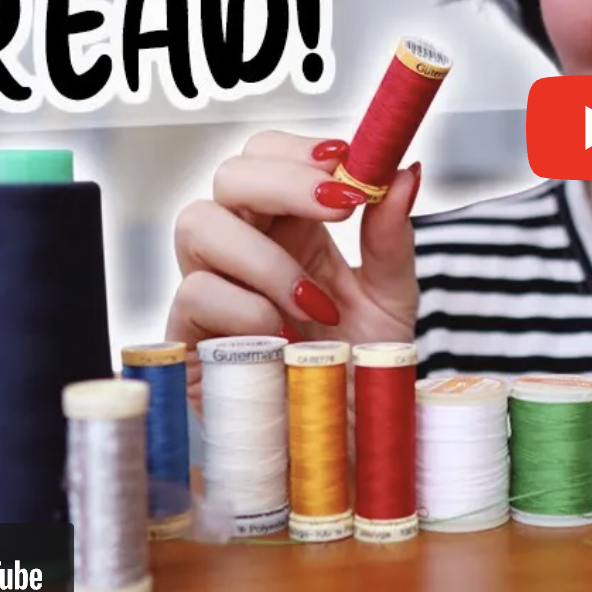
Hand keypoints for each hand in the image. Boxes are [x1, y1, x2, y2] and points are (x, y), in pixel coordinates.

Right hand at [168, 131, 421, 413]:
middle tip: (339, 208)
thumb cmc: (360, 367)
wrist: (345, 439)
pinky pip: (196, 293)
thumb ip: (392, 237)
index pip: (269, 156)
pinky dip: (248, 309)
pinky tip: (283, 338)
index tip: (348, 165)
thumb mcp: (391, 299)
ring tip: (313, 303)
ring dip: (266, 256)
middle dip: (283, 181)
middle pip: (230, 174)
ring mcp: (211, 287)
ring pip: (198, 223)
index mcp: (289, 227)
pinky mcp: (188, 335)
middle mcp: (244, 248)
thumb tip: (402, 171)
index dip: (298, 151)